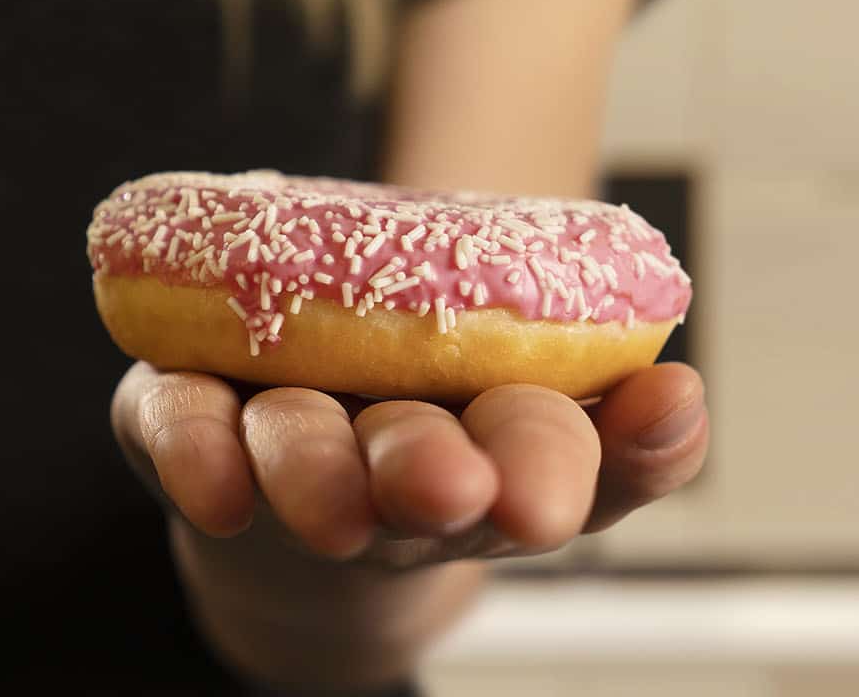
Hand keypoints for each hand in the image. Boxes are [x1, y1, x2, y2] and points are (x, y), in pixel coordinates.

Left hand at [112, 361, 706, 568]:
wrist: (274, 441)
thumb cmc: (413, 386)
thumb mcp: (509, 364)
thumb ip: (587, 365)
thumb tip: (676, 386)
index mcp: (488, 446)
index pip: (557, 460)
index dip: (605, 452)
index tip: (660, 404)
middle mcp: (389, 473)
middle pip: (423, 482)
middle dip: (436, 476)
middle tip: (450, 486)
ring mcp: (284, 457)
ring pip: (303, 465)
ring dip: (317, 476)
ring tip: (332, 494)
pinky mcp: (183, 429)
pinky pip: (184, 437)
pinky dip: (199, 456)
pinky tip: (215, 484)